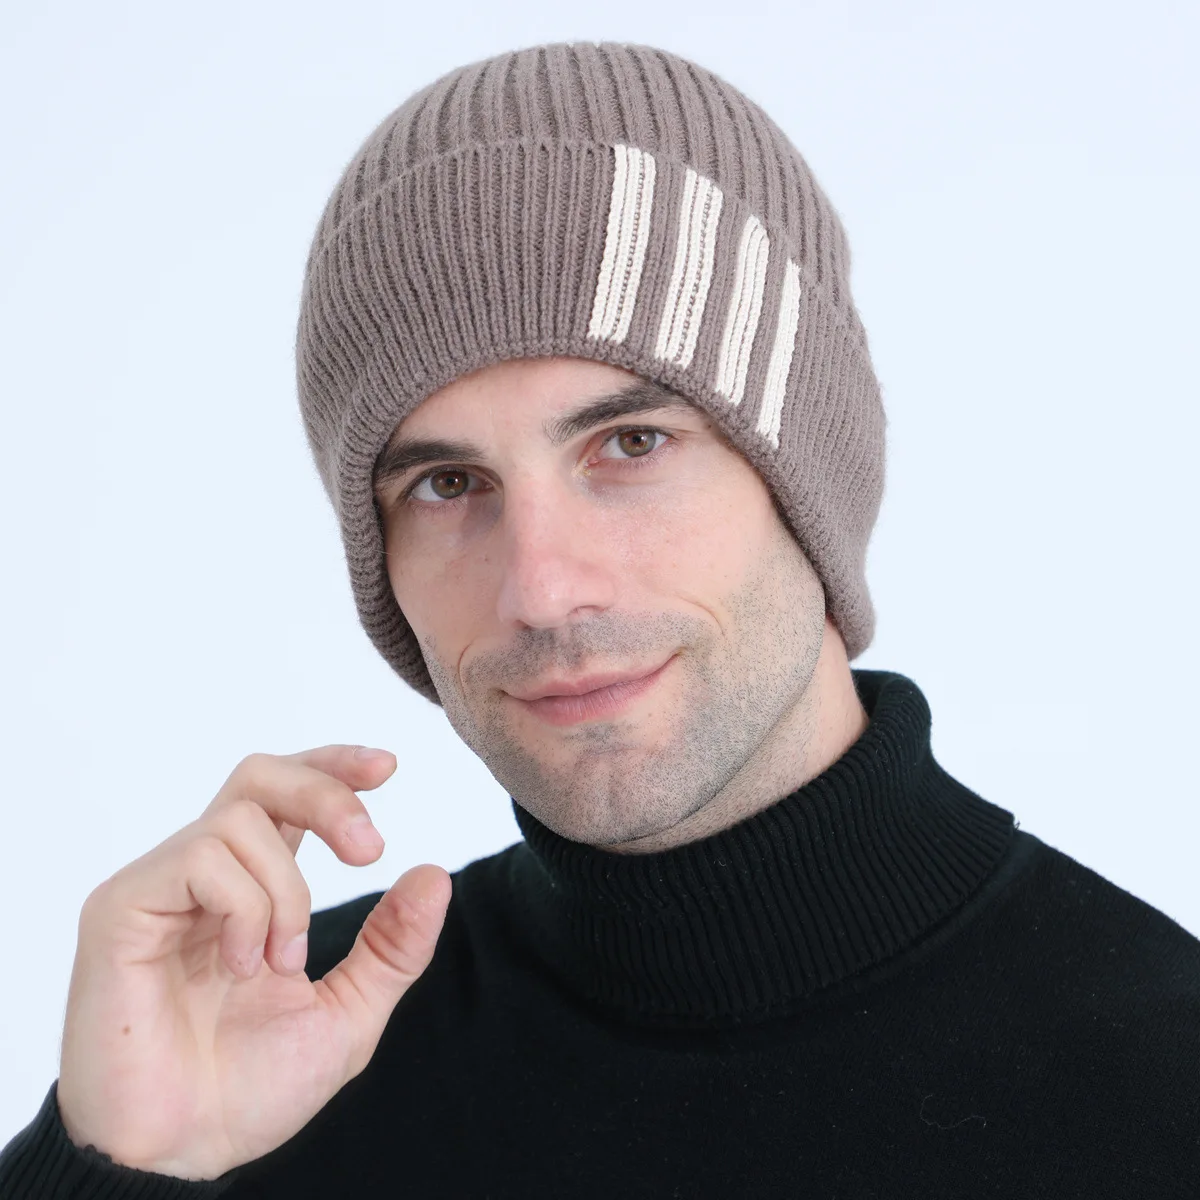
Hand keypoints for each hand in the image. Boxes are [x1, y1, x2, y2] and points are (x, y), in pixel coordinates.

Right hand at [55, 744, 450, 1180]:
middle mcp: (203, 876)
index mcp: (252, 889)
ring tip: (279, 964)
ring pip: (240, 819)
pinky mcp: (121, 908)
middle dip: (327, 794)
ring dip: (286, 892)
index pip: (286, 792)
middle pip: (261, 775)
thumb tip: (435, 873)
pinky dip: (245, 910)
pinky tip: (239, 968)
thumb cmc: (248, 1089)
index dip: (334, 766)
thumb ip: (392, 946)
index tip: (389, 768)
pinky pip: (201, 858)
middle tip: (369, 851)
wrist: (179, 1156)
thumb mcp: (348, 1012)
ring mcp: (159, 887)